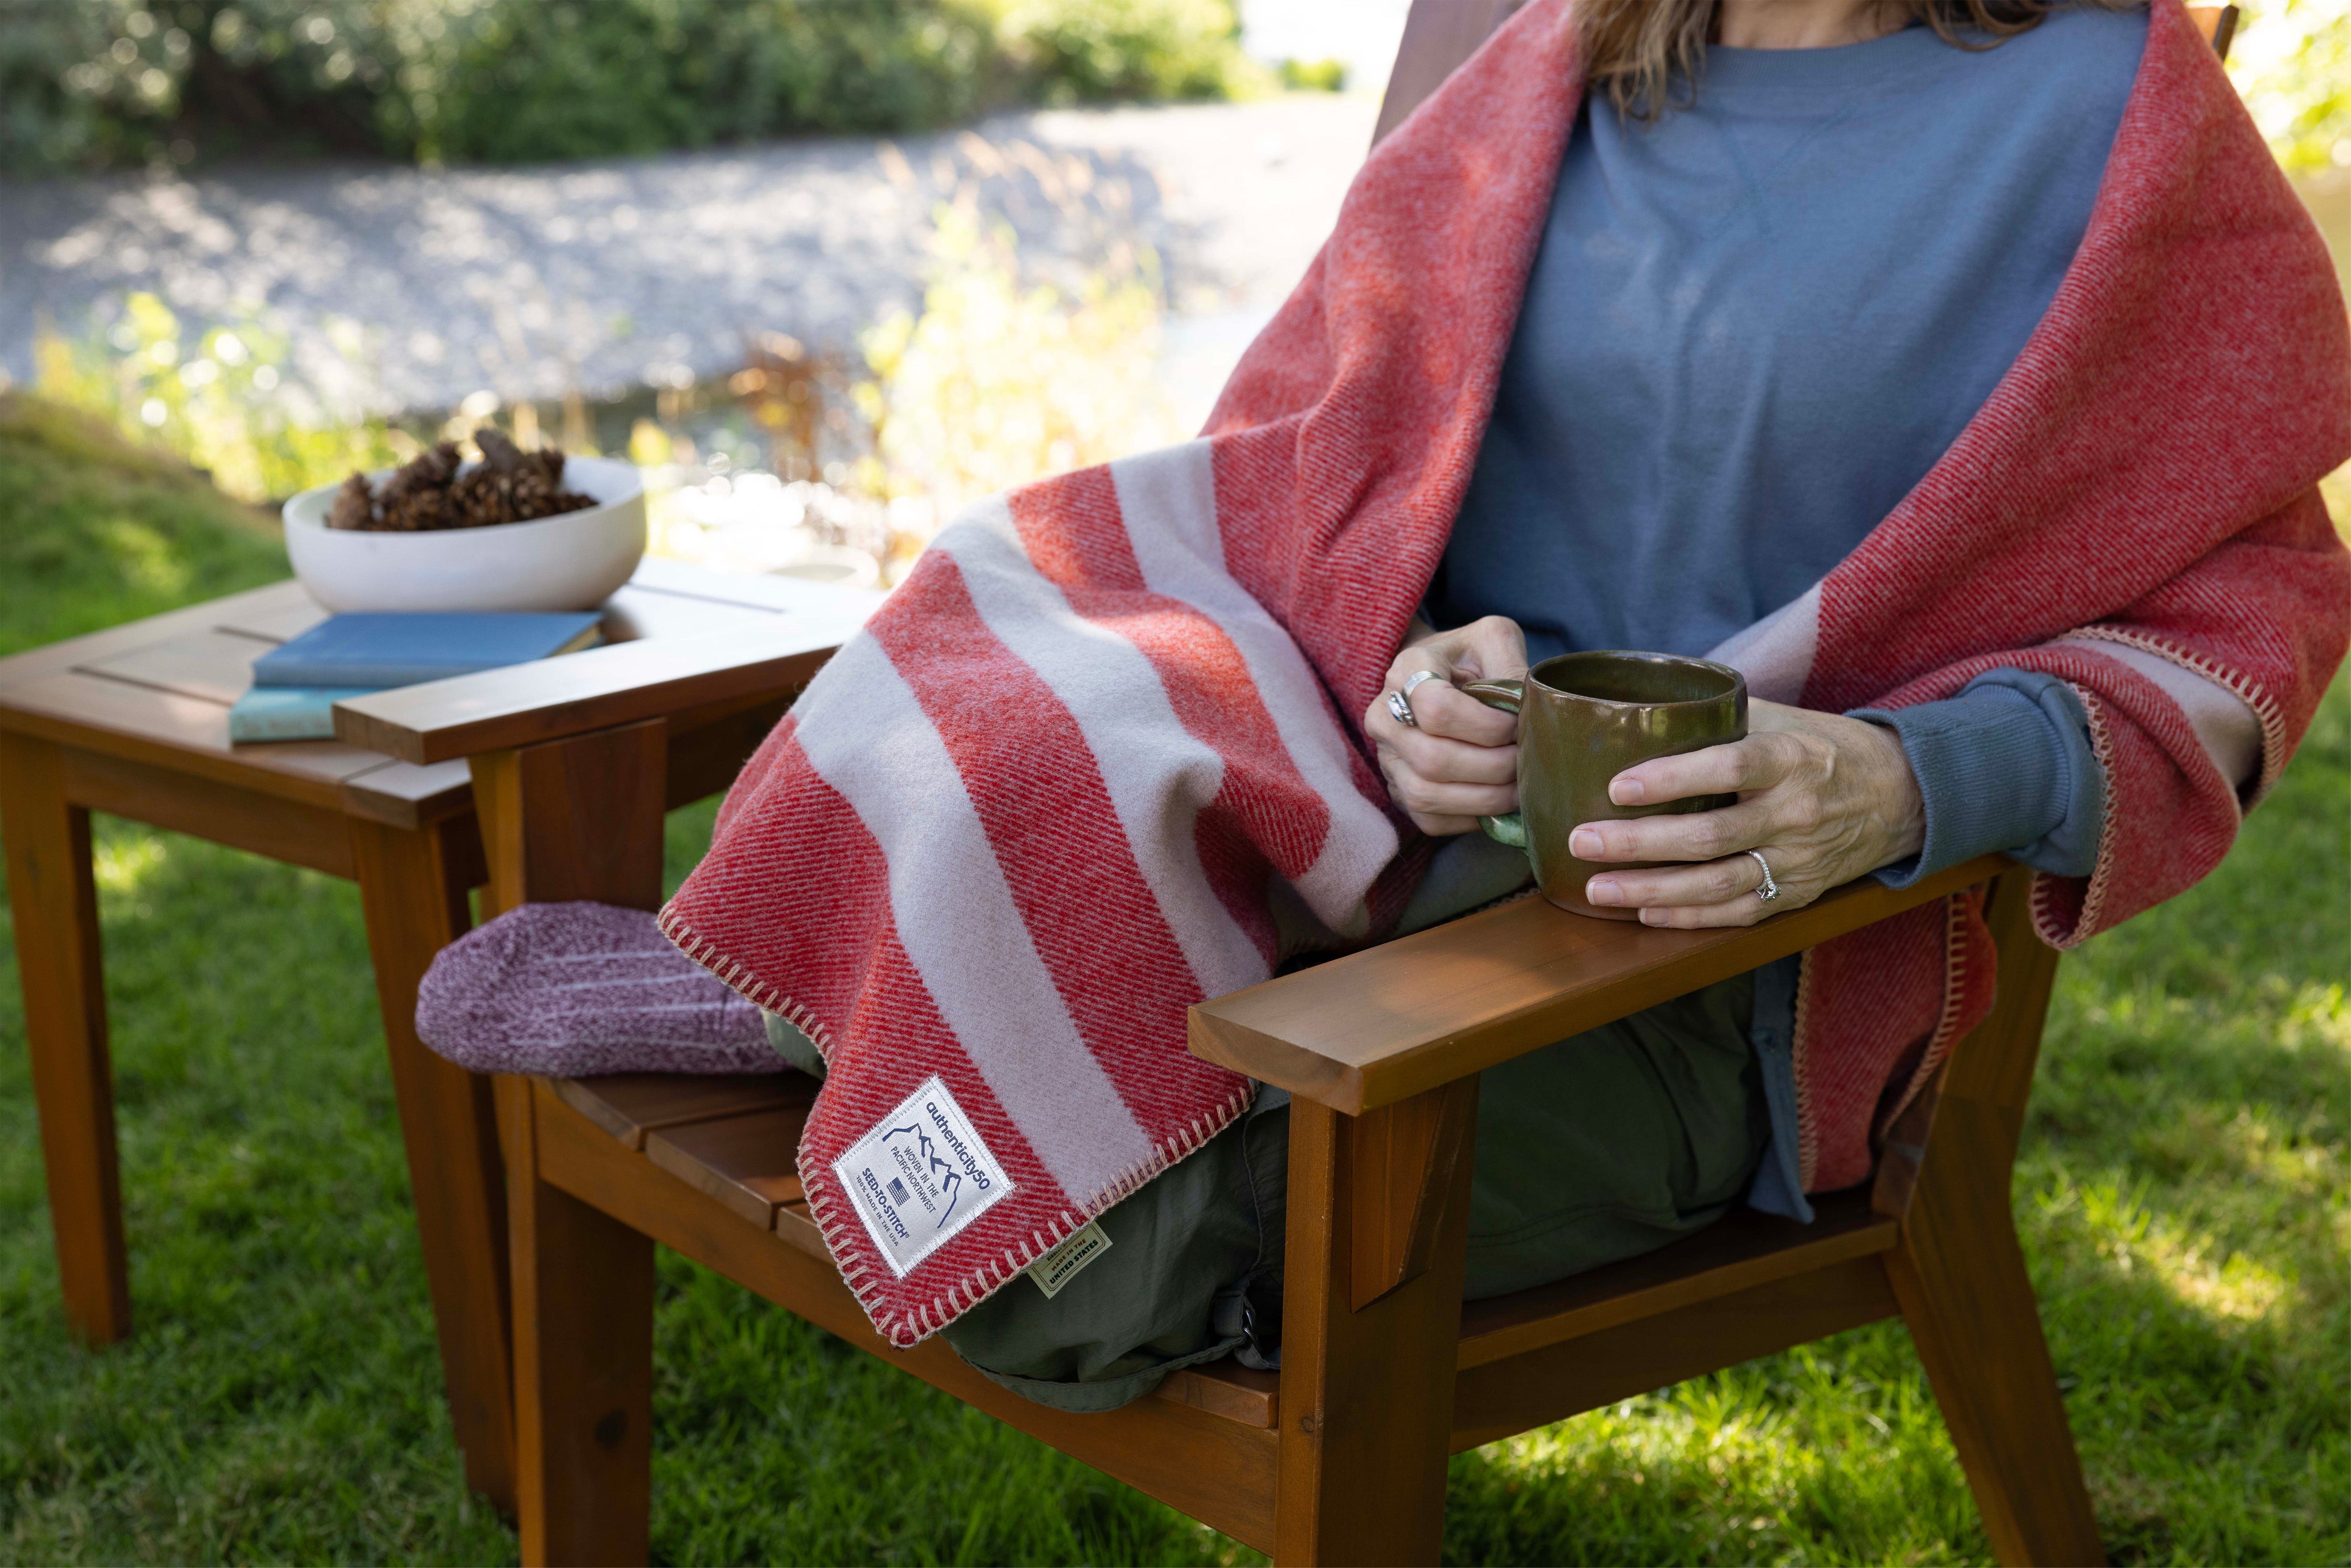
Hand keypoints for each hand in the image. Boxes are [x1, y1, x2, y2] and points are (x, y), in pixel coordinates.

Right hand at [1364, 616, 1528, 834]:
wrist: (1434, 677)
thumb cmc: (1467, 659)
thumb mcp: (1491, 641)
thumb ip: (1512, 664)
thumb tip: (1533, 711)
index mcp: (1407, 670)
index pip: (1436, 709)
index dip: (1486, 726)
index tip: (1515, 726)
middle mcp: (1384, 717)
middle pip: (1433, 759)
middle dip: (1493, 767)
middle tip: (1528, 762)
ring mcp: (1387, 758)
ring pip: (1427, 795)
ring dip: (1485, 799)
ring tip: (1521, 787)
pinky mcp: (1398, 791)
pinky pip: (1430, 820)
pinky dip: (1471, 817)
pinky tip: (1498, 801)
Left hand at [1572, 700, 1925, 926]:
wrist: (1900, 795)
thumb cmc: (1821, 748)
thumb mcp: (1781, 719)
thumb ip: (1718, 716)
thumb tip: (1637, 707)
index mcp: (1791, 758)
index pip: (1728, 767)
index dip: (1671, 779)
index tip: (1616, 786)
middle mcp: (1795, 812)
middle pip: (1709, 836)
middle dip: (1638, 843)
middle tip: (1582, 841)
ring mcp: (1797, 859)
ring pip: (1718, 883)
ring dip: (1651, 888)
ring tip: (1597, 887)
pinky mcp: (1798, 893)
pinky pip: (1739, 912)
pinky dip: (1689, 917)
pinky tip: (1643, 911)